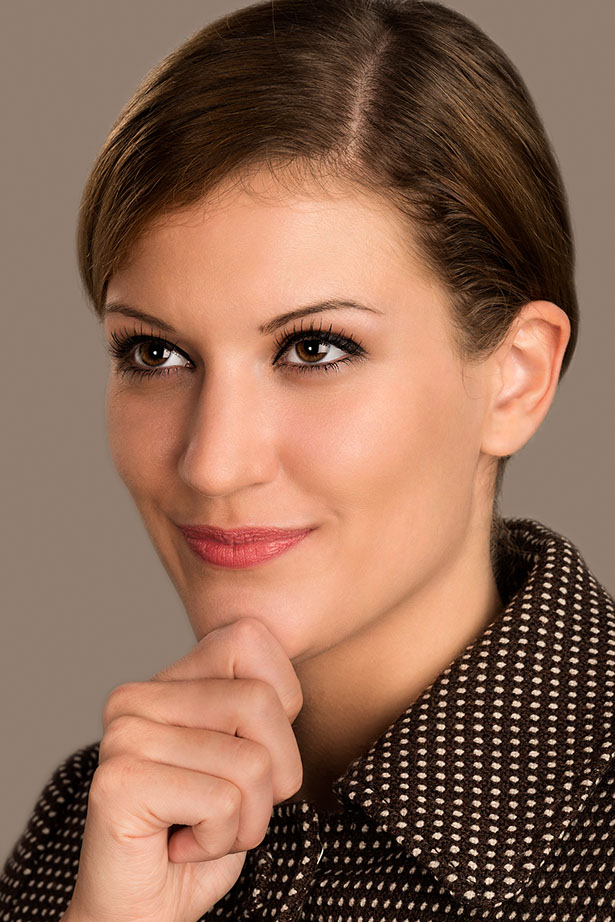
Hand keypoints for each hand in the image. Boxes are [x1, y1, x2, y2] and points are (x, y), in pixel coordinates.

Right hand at [64, 617, 303, 921]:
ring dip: (247, 819)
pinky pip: (223, 803)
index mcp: (167, 679)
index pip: (252, 639)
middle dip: (274, 775)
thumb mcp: (246, 757)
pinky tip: (179, 847)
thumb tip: (285, 689)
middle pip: (261, 703)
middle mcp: (137, 697)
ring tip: (202, 830)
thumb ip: (258, 710)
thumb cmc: (201, 834)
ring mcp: (124, 736)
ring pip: (252, 762)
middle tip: (230, 809)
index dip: (281, 704)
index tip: (249, 753)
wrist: (140, 914)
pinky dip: (219, 841)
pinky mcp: (120, 783)